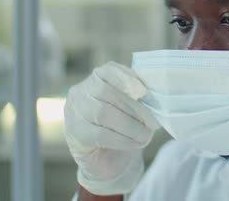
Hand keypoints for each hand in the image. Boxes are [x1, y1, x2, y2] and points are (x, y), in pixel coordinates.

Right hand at [64, 62, 158, 195]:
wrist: (110, 158)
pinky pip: (100, 134)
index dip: (126, 79)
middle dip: (134, 108)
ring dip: (130, 126)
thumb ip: (141, 97)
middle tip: (153, 123)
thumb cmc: (126, 126)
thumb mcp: (135, 107)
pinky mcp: (74, 133)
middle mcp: (81, 91)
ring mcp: (73, 111)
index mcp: (98, 78)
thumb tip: (154, 96)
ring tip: (145, 135)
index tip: (143, 92)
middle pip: (106, 92)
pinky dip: (122, 139)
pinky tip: (135, 143)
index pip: (109, 71)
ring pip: (103, 113)